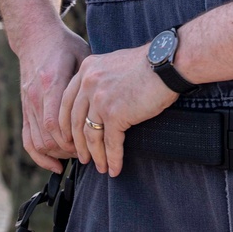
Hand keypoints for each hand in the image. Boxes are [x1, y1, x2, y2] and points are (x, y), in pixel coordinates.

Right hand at [18, 22, 91, 172]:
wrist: (35, 37)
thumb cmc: (64, 45)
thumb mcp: (82, 56)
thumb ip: (89, 81)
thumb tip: (108, 104)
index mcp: (52, 82)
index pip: (58, 123)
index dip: (75, 139)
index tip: (95, 143)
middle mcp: (36, 96)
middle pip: (50, 137)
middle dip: (71, 150)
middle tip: (92, 151)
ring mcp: (27, 104)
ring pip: (39, 142)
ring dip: (59, 154)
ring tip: (79, 155)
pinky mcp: (25, 109)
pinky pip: (28, 140)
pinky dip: (40, 157)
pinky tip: (56, 165)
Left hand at [59, 46, 177, 177]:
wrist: (167, 63)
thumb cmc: (149, 63)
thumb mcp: (114, 63)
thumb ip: (101, 77)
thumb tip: (98, 98)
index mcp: (87, 68)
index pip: (67, 101)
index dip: (66, 123)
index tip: (69, 137)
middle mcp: (88, 83)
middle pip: (75, 120)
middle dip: (78, 143)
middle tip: (81, 157)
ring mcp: (100, 99)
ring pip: (91, 135)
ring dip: (95, 155)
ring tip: (100, 167)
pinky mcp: (115, 114)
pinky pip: (110, 143)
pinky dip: (112, 159)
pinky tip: (114, 168)